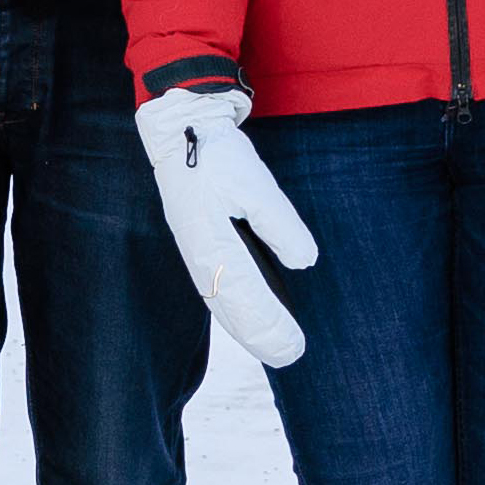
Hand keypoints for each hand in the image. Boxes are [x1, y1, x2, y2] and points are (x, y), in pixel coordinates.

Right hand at [134, 85, 319, 365]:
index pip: (247, 298)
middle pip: (231, 310)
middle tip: (290, 357)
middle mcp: (200, 256)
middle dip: (262, 336)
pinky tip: (246, 316)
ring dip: (247, 328)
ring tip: (273, 348)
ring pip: (221, 302)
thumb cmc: (217, 154)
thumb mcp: (255, 183)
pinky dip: (233, 309)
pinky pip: (215, 288)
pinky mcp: (196, 242)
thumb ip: (279, 224)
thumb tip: (304, 261)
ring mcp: (195, 251)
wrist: (180, 127)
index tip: (295, 346)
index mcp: (212, 245)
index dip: (271, 326)